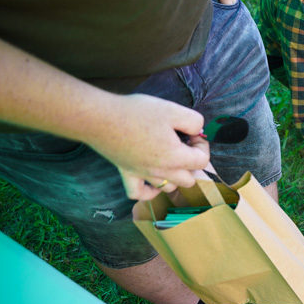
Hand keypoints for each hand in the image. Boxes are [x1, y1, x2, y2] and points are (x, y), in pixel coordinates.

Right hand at [86, 94, 210, 200]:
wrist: (101, 118)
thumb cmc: (137, 112)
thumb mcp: (173, 110)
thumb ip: (194, 121)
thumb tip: (198, 131)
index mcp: (175, 157)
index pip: (202, 161)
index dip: (202, 145)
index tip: (192, 133)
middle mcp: (161, 171)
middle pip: (189, 180)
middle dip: (191, 163)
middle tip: (183, 144)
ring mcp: (142, 175)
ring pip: (168, 187)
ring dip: (174, 176)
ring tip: (169, 156)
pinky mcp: (126, 173)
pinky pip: (139, 194)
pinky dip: (149, 191)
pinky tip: (151, 179)